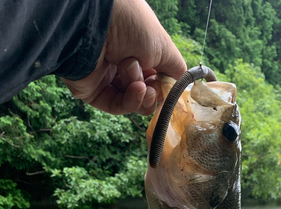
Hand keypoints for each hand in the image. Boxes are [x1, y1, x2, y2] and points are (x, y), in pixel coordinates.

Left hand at [63, 0, 185, 114]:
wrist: (96, 22)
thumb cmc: (131, 25)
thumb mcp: (163, 46)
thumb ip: (175, 68)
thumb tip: (180, 85)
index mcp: (138, 50)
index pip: (156, 78)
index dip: (164, 86)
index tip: (168, 86)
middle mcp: (122, 64)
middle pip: (145, 94)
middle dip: (153, 94)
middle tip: (151, 86)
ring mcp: (107, 79)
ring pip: (132, 102)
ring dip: (142, 95)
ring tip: (140, 83)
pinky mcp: (93, 91)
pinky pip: (117, 106)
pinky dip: (130, 101)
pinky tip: (136, 89)